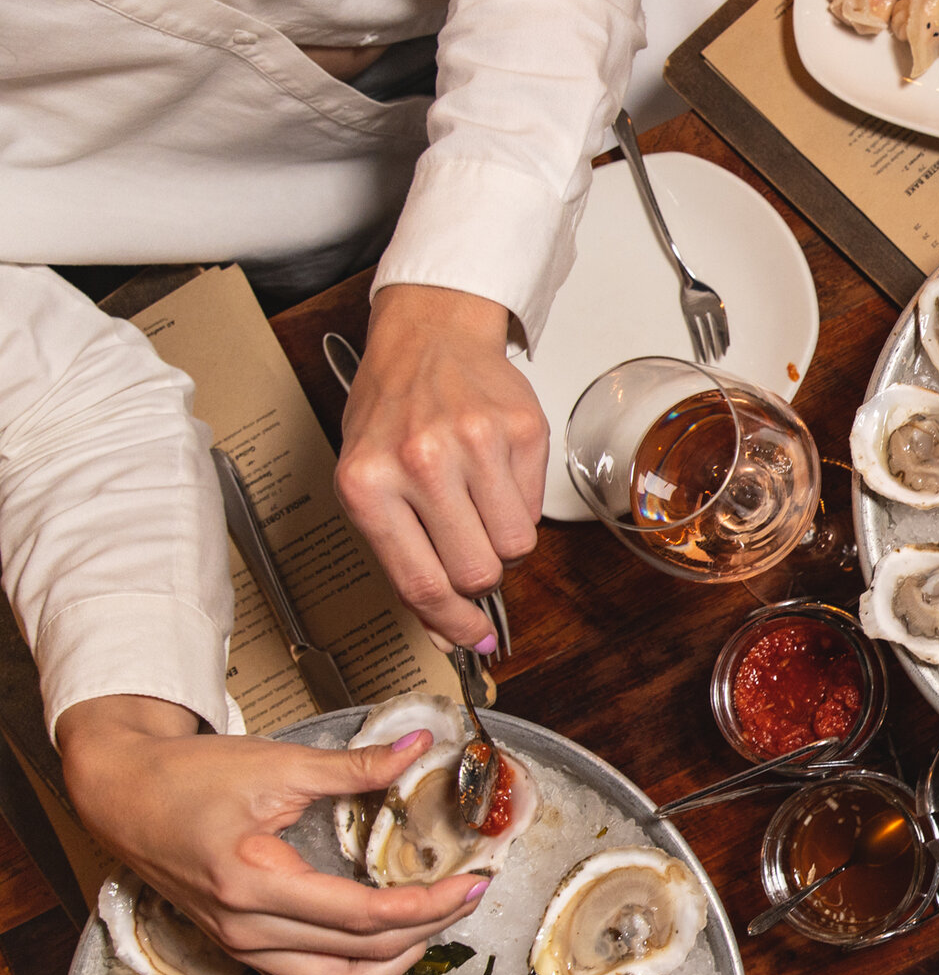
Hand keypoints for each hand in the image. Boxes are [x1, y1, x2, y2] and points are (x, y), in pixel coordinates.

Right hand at [57, 696, 486, 974]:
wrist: (122, 795)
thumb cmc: (186, 778)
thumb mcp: (276, 764)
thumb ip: (354, 766)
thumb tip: (415, 749)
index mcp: (255, 884)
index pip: (365, 917)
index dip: (430, 905)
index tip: (472, 883)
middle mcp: (248, 929)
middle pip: (361, 956)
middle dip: (427, 930)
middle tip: (466, 897)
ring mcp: (242, 946)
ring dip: (393, 964)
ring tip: (432, 923)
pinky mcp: (241, 948)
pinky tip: (382, 944)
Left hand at [335, 283, 542, 650]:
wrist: (428, 336)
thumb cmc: (392, 409)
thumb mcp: (368, 480)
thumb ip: (402, 555)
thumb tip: (446, 628)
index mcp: (367, 484)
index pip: (421, 582)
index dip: (452, 626)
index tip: (470, 639)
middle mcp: (420, 462)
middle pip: (476, 571)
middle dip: (479, 576)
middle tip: (470, 553)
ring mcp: (474, 443)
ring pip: (515, 545)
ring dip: (503, 541)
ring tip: (479, 507)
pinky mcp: (520, 430)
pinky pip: (534, 507)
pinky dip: (519, 505)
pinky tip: (494, 475)